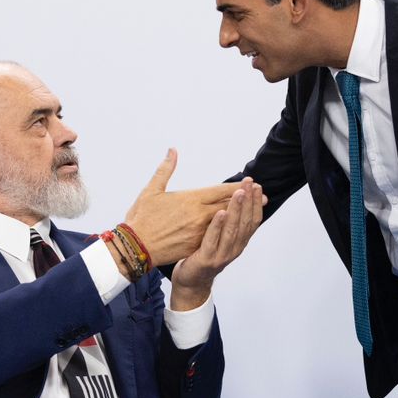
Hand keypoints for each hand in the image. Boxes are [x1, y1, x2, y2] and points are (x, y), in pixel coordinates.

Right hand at [123, 149, 246, 264]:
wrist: (134, 246)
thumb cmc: (141, 218)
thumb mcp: (152, 190)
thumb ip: (166, 169)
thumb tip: (173, 150)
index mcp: (191, 199)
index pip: (220, 190)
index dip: (237, 186)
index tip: (251, 183)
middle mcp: (199, 215)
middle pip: (228, 205)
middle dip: (246, 200)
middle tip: (262, 196)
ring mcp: (200, 232)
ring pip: (226, 222)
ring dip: (240, 216)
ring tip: (255, 212)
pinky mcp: (197, 246)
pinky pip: (217, 237)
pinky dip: (228, 231)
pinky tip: (236, 230)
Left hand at [171, 178, 264, 308]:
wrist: (190, 280)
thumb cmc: (203, 254)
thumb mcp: (220, 237)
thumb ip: (229, 221)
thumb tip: (235, 197)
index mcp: (239, 242)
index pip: (253, 220)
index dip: (256, 203)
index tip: (256, 185)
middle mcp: (235, 249)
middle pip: (245, 223)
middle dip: (248, 201)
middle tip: (249, 183)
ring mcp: (222, 256)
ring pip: (232, 230)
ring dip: (236, 210)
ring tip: (238, 193)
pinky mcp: (207, 260)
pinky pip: (213, 240)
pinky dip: (217, 226)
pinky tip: (220, 212)